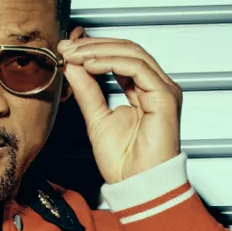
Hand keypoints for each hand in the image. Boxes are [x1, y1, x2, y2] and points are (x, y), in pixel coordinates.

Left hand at [58, 31, 182, 182]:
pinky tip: (90, 65)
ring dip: (99, 50)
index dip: (93, 50)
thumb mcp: (96, 118)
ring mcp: (163, 90)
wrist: (137, 185)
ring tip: (74, 54)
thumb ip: (87, 91)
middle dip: (93, 45)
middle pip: (127, 49)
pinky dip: (111, 62)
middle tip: (66, 46)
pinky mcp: (165, 96)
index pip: (120, 58)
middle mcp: (157, 87)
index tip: (66, 50)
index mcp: (144, 91)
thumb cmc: (125, 163)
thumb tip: (73, 66)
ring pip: (132, 53)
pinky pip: (136, 68)